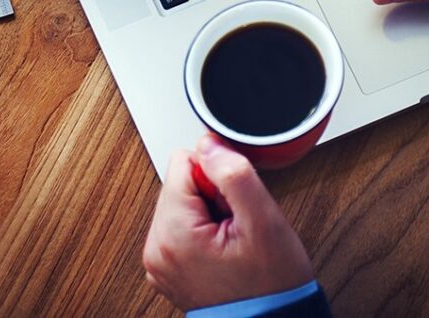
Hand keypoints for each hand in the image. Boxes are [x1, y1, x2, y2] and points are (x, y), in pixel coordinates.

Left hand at [142, 136, 312, 310]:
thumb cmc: (272, 286)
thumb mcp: (263, 221)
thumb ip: (233, 174)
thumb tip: (208, 143)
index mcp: (171, 234)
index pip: (183, 162)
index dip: (218, 178)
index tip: (234, 207)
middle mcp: (156, 249)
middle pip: (180, 183)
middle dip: (213, 197)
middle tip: (236, 228)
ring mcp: (160, 262)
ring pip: (183, 203)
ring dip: (211, 214)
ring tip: (232, 241)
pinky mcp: (169, 268)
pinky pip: (183, 227)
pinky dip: (205, 232)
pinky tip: (225, 251)